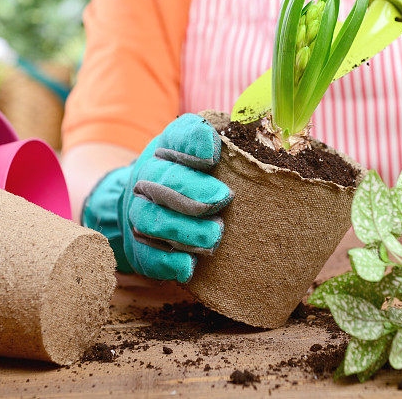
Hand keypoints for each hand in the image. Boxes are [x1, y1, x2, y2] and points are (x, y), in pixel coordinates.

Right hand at [82, 114, 232, 281]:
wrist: (147, 202)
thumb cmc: (193, 175)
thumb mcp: (206, 150)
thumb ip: (227, 142)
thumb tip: (262, 135)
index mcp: (167, 147)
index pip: (177, 137)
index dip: (193, 144)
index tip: (212, 156)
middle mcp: (147, 177)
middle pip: (162, 180)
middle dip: (192, 191)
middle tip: (223, 198)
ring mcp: (139, 212)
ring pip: (152, 220)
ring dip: (184, 229)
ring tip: (214, 236)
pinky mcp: (139, 246)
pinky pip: (146, 255)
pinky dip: (167, 262)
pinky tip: (188, 266)